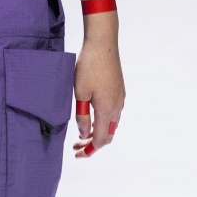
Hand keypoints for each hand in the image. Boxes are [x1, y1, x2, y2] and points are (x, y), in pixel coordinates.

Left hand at [73, 33, 123, 157]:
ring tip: (81, 133)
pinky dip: (103, 121)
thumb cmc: (88, 66)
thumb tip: (84, 133)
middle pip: (108, 135)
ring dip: (98, 132)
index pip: (101, 140)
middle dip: (92, 143)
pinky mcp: (119, 90)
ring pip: (111, 124)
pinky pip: (113, 114)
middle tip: (76, 146)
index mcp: (107, 110)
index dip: (89, 150)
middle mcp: (117, 107)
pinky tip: (91, 117)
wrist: (103, 43)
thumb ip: (82, 117)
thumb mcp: (80, 93)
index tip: (77, 153)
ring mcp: (120, 98)